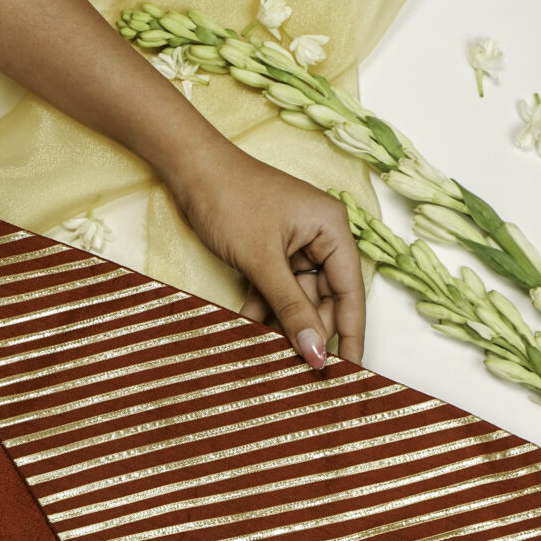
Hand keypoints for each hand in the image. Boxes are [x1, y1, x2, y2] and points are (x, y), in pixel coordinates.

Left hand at [165, 143, 366, 369]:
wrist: (190, 170)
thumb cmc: (231, 199)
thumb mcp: (263, 261)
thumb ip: (290, 309)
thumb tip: (315, 351)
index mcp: (332, 230)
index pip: (351, 292)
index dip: (351, 334)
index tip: (350, 370)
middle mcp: (319, 237)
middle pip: (324, 299)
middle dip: (309, 331)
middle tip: (300, 370)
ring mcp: (294, 245)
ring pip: (296, 298)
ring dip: (281, 324)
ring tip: (272, 354)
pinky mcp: (269, 251)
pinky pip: (274, 289)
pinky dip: (262, 308)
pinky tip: (249, 329)